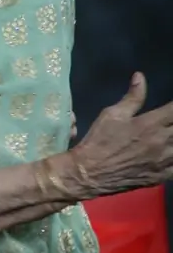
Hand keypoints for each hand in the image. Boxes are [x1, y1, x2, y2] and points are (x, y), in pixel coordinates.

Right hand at [62, 73, 172, 196]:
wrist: (89, 174)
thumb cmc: (99, 141)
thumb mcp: (112, 115)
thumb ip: (132, 97)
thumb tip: (140, 76)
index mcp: (151, 124)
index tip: (171, 107)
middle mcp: (162, 141)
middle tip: (169, 121)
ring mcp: (164, 161)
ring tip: (170, 136)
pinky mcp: (161, 176)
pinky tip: (170, 152)